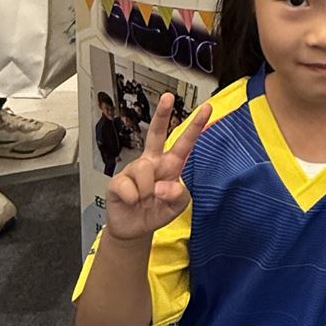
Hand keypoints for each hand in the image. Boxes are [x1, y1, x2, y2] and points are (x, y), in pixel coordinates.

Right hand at [104, 93, 211, 241]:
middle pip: (157, 133)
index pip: (185, 143)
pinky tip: (131, 201)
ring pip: (145, 170)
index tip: (207, 108)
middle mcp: (153, 162)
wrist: (134, 228)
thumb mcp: (177, 207)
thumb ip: (178, 196)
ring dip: (147, 191)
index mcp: (171, 165)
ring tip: (144, 200)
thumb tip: (163, 186)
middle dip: (162, 114)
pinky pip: (129, 186)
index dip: (196, 126)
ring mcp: (134, 169)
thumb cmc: (157, 211)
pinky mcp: (118, 181)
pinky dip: (133, 198)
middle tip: (168, 97)